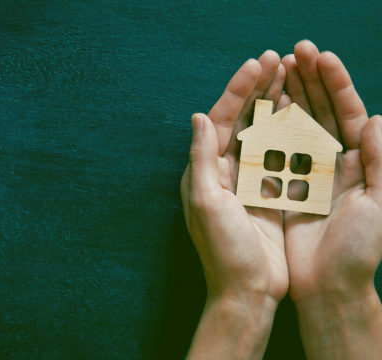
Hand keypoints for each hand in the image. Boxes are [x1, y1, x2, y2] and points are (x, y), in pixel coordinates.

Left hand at [181, 51, 288, 358]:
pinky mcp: (265, 192)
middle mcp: (222, 171)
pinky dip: (285, 133)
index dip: (236, 91)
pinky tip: (296, 114)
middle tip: (274, 60)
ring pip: (258, 133)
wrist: (248, 289)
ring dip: (270, 105)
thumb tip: (196, 116)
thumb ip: (201, 159)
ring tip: (286, 78)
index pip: (219, 120)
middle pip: (239, 121)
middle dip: (254, 91)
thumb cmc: (224, 251)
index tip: (255, 65)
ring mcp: (245, 180)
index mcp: (204, 171)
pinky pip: (275, 155)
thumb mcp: (206, 203)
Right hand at [282, 40, 381, 358]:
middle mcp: (335, 163)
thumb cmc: (358, 252)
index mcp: (361, 163)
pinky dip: (269, 131)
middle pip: (322, 113)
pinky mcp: (285, 186)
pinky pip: (276, 152)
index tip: (320, 57)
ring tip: (276, 71)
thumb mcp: (381, 206)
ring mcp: (308, 173)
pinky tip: (260, 111)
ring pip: (297, 128)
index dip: (336, 84)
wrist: (327, 287)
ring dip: (288, 99)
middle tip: (294, 52)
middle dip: (310, 82)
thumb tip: (376, 118)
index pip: (349, 113)